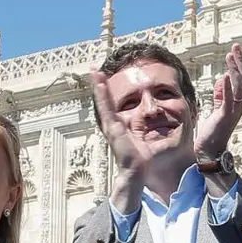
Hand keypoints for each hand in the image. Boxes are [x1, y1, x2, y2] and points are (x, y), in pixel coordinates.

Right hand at [90, 71, 149, 211]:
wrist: (135, 172)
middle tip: (94, 69)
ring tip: (95, 70)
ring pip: (103, 101)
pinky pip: (106, 107)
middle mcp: (112, 126)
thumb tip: (147, 127)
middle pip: (103, 101)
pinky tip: (100, 82)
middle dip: (98, 85)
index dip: (106, 93)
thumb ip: (141, 132)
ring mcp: (111, 126)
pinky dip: (102, 94)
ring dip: (98, 85)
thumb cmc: (140, 161)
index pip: (111, 107)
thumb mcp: (141, 141)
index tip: (104, 80)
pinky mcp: (112, 128)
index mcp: (118, 128)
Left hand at [194, 44, 241, 161]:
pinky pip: (229, 100)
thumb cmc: (213, 130)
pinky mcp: (224, 116)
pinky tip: (224, 76)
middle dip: (240, 62)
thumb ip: (221, 94)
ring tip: (230, 56)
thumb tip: (222, 79)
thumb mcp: (217, 107)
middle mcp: (239, 104)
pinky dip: (227, 88)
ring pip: (239, 87)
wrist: (209, 149)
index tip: (234, 50)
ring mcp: (233, 110)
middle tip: (236, 47)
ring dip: (234, 70)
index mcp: (237, 101)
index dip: (239, 64)